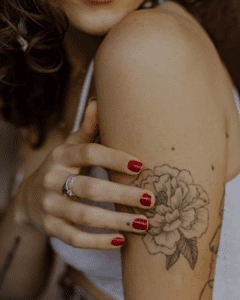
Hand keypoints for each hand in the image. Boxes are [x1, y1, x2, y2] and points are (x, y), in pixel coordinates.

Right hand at [15, 99, 154, 248]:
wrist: (29, 198)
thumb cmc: (60, 168)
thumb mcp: (70, 147)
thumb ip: (87, 130)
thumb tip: (97, 102)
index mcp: (61, 156)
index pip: (89, 153)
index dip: (114, 158)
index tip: (140, 166)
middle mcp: (52, 180)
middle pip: (89, 188)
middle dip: (122, 195)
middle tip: (151, 200)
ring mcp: (50, 206)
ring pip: (84, 216)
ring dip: (116, 221)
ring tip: (144, 224)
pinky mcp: (50, 227)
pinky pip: (74, 238)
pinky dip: (98, 242)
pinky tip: (120, 241)